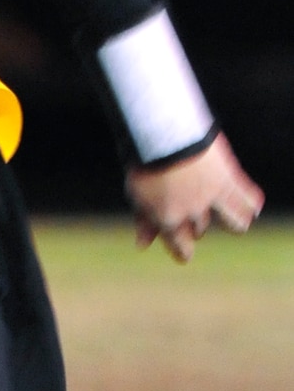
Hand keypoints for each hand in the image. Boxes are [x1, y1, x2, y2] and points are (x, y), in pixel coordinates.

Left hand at [126, 132, 262, 263]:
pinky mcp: (230, 177)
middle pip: (201, 228)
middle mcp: (193, 212)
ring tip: (236, 222)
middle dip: (196, 225)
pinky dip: (251, 203)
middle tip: (193, 214)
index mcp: (168, 218)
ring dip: (235, 223)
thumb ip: (144, 220)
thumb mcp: (138, 194)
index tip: (185, 256)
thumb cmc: (145, 162)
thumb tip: (143, 246)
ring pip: (236, 222)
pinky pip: (249, 197)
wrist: (162, 134)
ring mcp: (214, 195)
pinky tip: (253, 208)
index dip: (182, 252)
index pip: (180, 246)